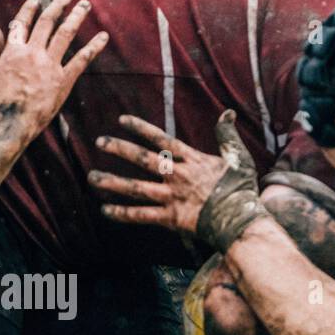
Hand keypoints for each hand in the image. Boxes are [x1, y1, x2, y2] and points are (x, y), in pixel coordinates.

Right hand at [0, 0, 107, 136]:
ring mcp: (50, 65)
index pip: (22, 22)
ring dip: (76, 16)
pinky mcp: (64, 81)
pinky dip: (93, 47)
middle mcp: (33, 52)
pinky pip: (81, 60)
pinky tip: (103, 36)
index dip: (30, 8)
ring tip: (85, 5)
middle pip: (47, 21)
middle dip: (57, 4)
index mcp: (13, 49)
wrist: (9, 123)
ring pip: (65, 34)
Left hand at [91, 110, 265, 249]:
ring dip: (113, 182)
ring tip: (92, 178)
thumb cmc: (242, 190)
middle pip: (143, 159)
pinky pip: (143, 216)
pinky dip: (124, 214)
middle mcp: (178, 176)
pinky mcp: (172, 219)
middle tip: (100, 142)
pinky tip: (106, 211)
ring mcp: (173, 198)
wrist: (241, 220)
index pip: (161, 139)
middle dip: (119, 149)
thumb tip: (228, 113)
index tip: (121, 120)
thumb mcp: (239, 158)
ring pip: (137, 188)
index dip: (140, 128)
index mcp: (192, 160)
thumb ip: (228, 135)